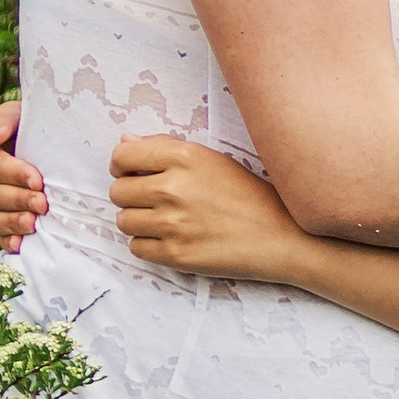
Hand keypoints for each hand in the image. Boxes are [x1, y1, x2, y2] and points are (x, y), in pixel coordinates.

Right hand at [0, 98, 44, 250]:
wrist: (41, 142)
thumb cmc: (28, 123)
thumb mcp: (17, 113)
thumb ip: (4, 120)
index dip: (13, 173)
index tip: (37, 179)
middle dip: (18, 199)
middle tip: (43, 203)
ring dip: (14, 222)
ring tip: (34, 224)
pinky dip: (8, 240)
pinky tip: (20, 244)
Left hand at [112, 133, 314, 283]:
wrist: (280, 236)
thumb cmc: (248, 194)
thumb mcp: (212, 159)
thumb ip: (165, 148)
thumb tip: (124, 143)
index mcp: (184, 157)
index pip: (122, 158)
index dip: (123, 167)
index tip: (133, 173)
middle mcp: (174, 188)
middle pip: (118, 192)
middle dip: (131, 195)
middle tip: (155, 200)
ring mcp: (173, 224)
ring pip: (123, 221)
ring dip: (139, 221)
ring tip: (166, 220)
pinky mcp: (175, 255)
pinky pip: (136, 248)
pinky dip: (149, 245)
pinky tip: (172, 238)